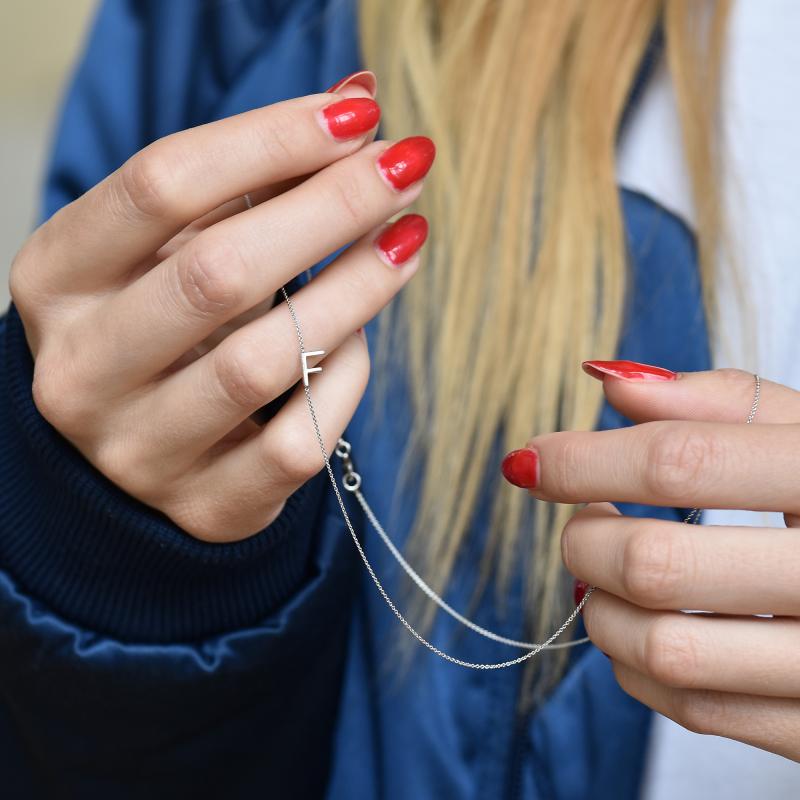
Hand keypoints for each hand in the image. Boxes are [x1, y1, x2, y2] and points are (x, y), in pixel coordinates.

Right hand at [9, 70, 434, 540]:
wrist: (120, 454)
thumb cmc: (157, 327)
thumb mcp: (169, 248)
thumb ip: (249, 179)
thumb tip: (356, 100)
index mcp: (56, 280)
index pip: (162, 186)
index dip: (271, 139)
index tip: (358, 114)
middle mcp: (82, 370)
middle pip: (217, 271)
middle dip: (330, 207)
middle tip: (406, 167)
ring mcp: (140, 451)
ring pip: (263, 362)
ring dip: (356, 288)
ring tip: (407, 237)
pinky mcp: (207, 505)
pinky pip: (299, 441)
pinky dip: (346, 378)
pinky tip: (363, 337)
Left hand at [502, 362, 799, 760]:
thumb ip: (721, 402)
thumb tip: (609, 381)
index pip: (680, 463)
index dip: (583, 460)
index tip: (531, 461)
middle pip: (656, 566)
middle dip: (585, 539)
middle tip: (584, 520)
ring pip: (663, 650)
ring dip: (599, 609)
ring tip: (602, 574)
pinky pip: (691, 708)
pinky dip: (634, 666)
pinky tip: (639, 625)